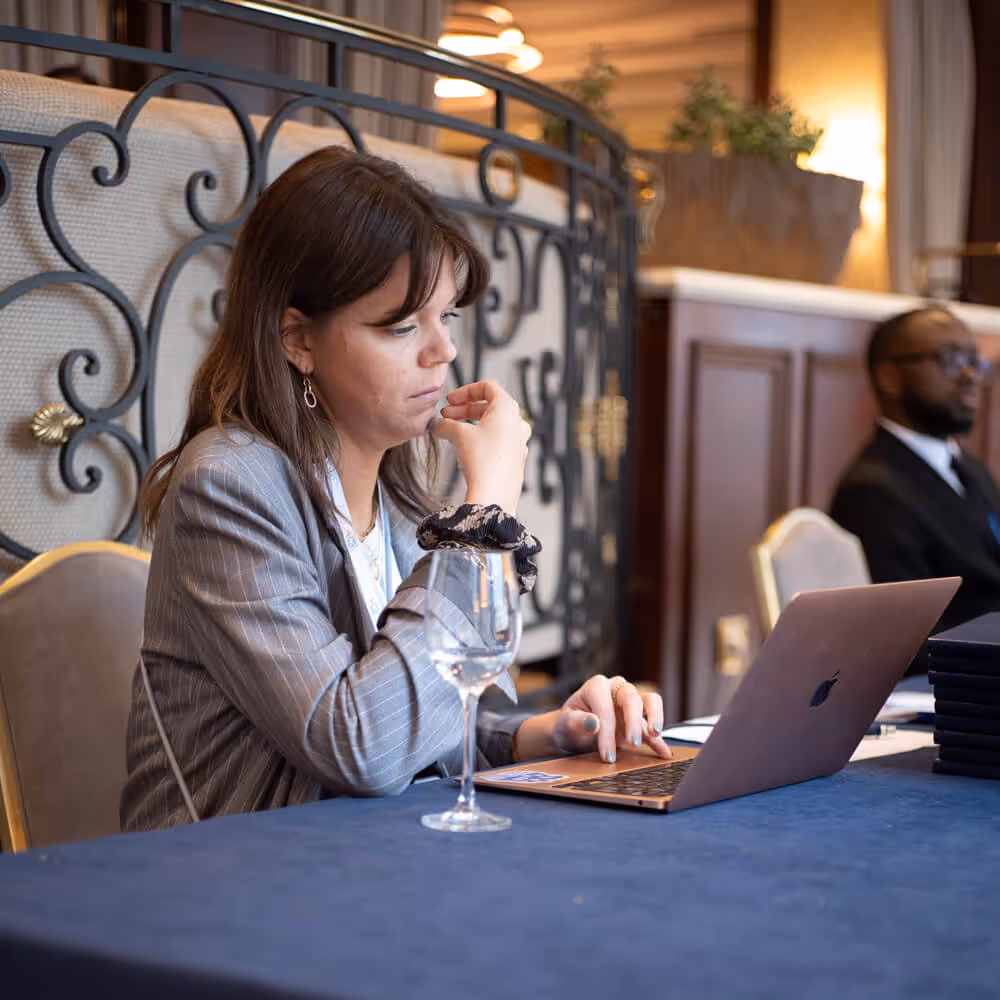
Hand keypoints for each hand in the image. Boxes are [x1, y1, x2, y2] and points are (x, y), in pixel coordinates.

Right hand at [431, 380, 530, 515]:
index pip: (487, 387)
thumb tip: (436, 425)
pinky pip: (497, 441)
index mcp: (508, 408)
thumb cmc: (483, 461)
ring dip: (471, 424)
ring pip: (492, 424)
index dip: (465, 391)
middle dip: (464, 409)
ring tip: (452, 432)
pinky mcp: (515, 459)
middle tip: (446, 416)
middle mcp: (517, 422)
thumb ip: (445, 424)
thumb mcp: (458, 435)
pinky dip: (480, 439)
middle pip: (489, 405)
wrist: (494, 495)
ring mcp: (518, 441)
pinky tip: (465, 449)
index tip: (450, 400)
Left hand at [512, 674, 671, 763]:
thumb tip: (593, 723)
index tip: (606, 755)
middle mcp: (616, 688)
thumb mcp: (566, 724)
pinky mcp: (639, 718)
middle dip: (633, 722)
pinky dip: (660, 738)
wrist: (573, 731)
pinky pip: (654, 723)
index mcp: (596, 686)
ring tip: (654, 734)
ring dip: (654, 717)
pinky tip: (664, 753)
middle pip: (631, 698)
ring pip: (649, 701)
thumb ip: (577, 722)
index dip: (607, 732)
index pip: (605, 708)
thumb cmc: (569, 724)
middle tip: (632, 744)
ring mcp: (630, 701)